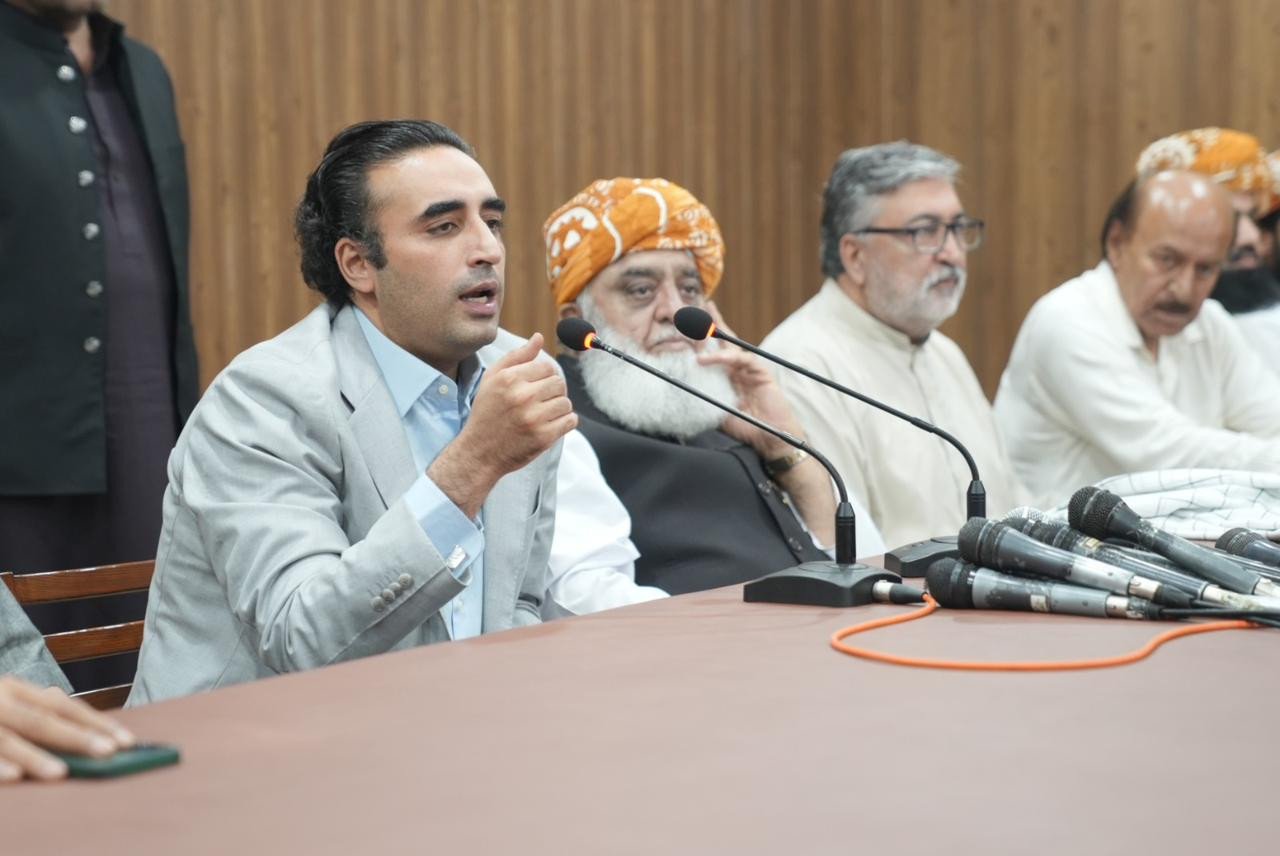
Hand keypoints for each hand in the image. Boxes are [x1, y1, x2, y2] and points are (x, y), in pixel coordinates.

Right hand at [0, 676, 134, 782]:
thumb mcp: (12, 706)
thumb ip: (41, 717)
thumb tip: (94, 743)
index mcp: (17, 691)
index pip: (63, 706)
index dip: (94, 722)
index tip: (126, 741)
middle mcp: (0, 702)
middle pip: (41, 721)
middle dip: (76, 738)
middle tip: (108, 752)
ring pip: (9, 740)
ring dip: (36, 757)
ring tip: (62, 773)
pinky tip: (16, 777)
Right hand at [429, 333, 576, 516]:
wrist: (479, 452)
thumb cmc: (486, 413)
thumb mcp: (492, 379)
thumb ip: (517, 356)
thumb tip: (538, 337)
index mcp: (510, 378)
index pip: (547, 367)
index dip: (542, 378)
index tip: (533, 389)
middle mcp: (522, 396)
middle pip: (559, 383)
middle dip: (551, 392)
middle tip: (538, 403)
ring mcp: (534, 417)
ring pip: (566, 402)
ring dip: (558, 409)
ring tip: (542, 415)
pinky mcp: (543, 437)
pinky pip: (570, 421)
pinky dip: (564, 423)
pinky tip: (549, 425)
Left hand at [695, 302, 802, 458]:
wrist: (771, 437)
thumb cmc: (748, 426)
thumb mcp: (718, 412)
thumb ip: (705, 400)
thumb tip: (682, 394)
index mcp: (729, 376)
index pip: (714, 352)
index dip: (702, 339)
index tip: (686, 326)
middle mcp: (739, 368)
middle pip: (723, 341)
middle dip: (709, 324)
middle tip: (694, 308)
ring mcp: (750, 368)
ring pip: (730, 345)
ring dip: (713, 334)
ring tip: (696, 325)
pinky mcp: (760, 371)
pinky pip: (740, 359)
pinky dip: (722, 357)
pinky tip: (705, 359)